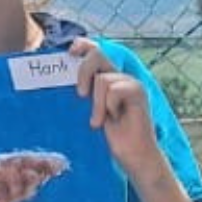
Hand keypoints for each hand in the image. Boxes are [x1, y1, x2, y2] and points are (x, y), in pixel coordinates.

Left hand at [72, 39, 164, 176]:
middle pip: (97, 54)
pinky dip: (109, 106)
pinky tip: (116, 118)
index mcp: (109, 78)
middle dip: (84, 71)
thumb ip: (86, 90)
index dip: (83, 45)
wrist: (133, 156)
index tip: (70, 52)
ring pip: (102, 79)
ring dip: (97, 104)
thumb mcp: (92, 109)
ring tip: (100, 121)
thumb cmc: (113, 137)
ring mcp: (131, 83)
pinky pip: (113, 90)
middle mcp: (120, 77)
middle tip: (80, 95)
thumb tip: (64, 75)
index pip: (96, 51)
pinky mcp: (138, 92)